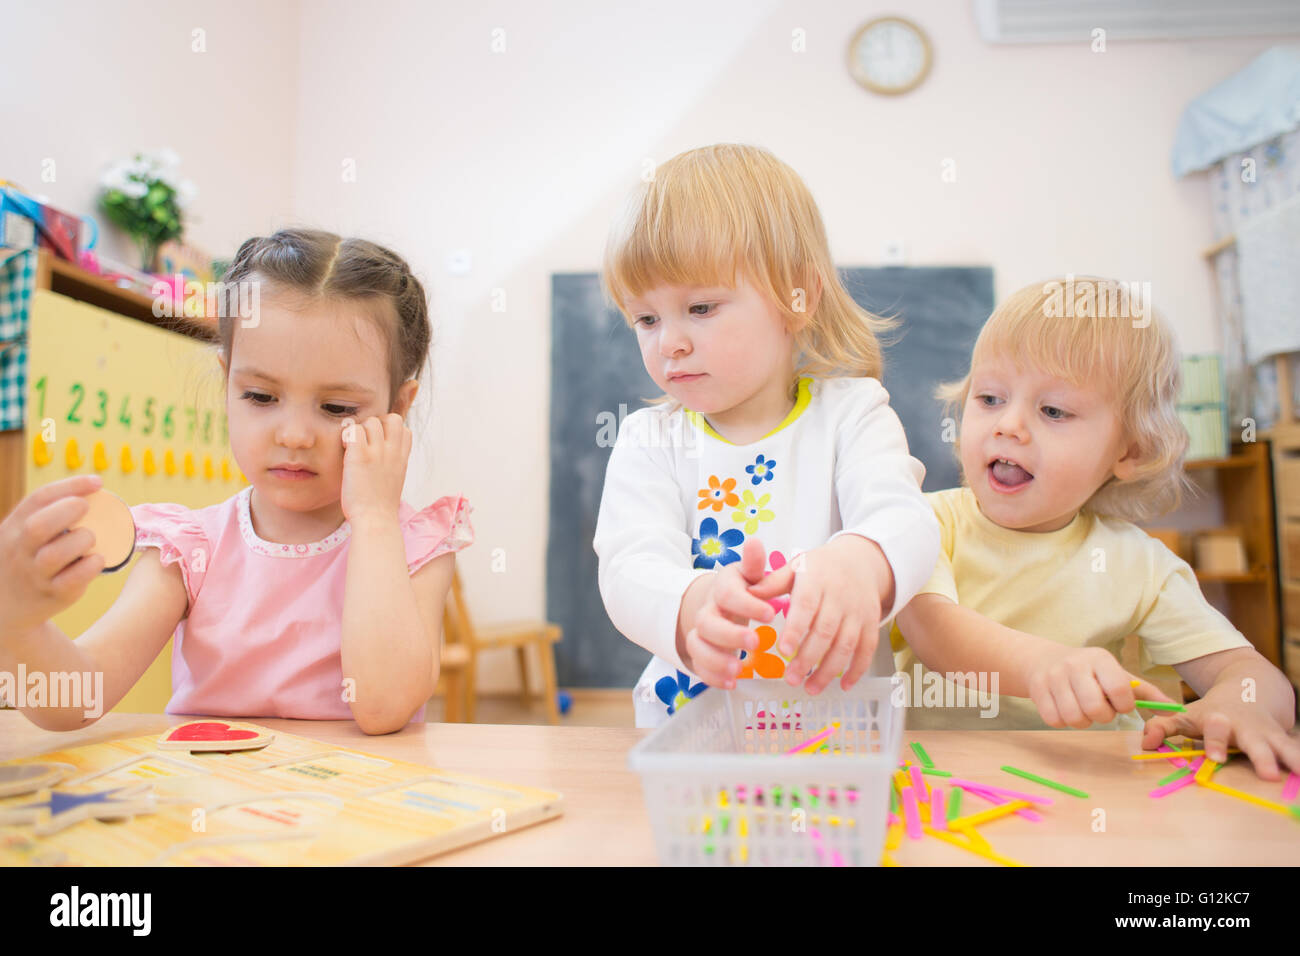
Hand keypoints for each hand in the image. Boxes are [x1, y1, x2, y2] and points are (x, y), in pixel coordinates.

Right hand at [0, 474, 106, 639]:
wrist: (7, 604)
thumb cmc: (28, 556)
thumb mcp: (24, 532)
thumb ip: (49, 510)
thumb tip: (95, 485)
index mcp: (14, 527)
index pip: (38, 499)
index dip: (70, 486)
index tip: (97, 482)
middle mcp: (20, 550)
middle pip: (37, 527)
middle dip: (67, 511)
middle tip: (86, 508)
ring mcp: (35, 574)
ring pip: (54, 555)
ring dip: (81, 541)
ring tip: (90, 538)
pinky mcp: (54, 594)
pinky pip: (73, 580)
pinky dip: (90, 566)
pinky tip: (97, 559)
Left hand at [340, 413, 411, 525]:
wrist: (375, 520)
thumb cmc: (381, 506)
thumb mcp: (395, 480)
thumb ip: (393, 463)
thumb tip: (384, 454)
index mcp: (403, 457)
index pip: (404, 429)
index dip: (390, 432)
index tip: (379, 445)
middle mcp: (393, 451)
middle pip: (391, 419)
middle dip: (377, 425)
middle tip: (365, 442)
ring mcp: (378, 452)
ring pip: (371, 421)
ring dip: (360, 431)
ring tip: (352, 447)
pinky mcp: (359, 456)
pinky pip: (353, 430)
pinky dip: (347, 436)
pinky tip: (344, 450)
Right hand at [681, 538, 773, 687]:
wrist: (719, 604)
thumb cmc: (742, 589)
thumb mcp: (750, 575)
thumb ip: (754, 564)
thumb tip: (754, 541)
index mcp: (722, 589)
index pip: (727, 594)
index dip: (747, 604)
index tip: (771, 614)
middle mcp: (708, 610)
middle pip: (707, 623)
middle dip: (730, 635)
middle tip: (756, 643)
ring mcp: (701, 633)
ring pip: (696, 645)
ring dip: (715, 659)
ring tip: (738, 670)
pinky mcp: (700, 653)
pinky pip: (698, 666)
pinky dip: (711, 676)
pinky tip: (731, 683)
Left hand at [747, 534, 890, 693]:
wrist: (860, 561)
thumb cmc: (820, 569)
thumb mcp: (795, 567)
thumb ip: (772, 583)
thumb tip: (748, 593)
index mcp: (816, 580)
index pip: (806, 607)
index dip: (796, 630)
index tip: (783, 650)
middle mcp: (840, 597)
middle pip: (825, 632)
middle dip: (808, 658)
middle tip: (791, 679)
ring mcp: (858, 611)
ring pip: (846, 644)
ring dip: (829, 670)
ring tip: (810, 688)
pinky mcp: (871, 623)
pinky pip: (867, 649)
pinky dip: (857, 669)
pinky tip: (844, 686)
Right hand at [1026, 645, 1171, 728]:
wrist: (1042, 660)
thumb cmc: (1089, 672)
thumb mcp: (1117, 674)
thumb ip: (1146, 693)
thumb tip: (1175, 711)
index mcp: (1100, 658)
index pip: (1119, 690)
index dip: (1123, 705)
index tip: (1119, 703)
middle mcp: (1075, 664)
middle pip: (1096, 709)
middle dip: (1102, 716)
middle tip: (1099, 709)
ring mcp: (1053, 677)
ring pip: (1074, 717)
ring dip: (1082, 721)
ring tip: (1082, 710)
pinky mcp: (1036, 690)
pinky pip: (1054, 720)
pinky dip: (1062, 721)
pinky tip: (1065, 710)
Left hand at [1139, 689, 1299, 780]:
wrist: (1252, 687)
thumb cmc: (1214, 711)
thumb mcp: (1188, 716)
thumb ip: (1165, 727)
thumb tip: (1144, 745)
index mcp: (1220, 720)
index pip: (1215, 731)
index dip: (1214, 743)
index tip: (1214, 757)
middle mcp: (1247, 728)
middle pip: (1254, 741)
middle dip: (1260, 756)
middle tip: (1268, 774)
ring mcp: (1270, 735)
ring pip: (1284, 747)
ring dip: (1293, 760)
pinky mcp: (1287, 742)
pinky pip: (1297, 752)